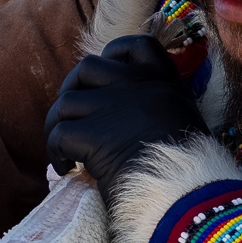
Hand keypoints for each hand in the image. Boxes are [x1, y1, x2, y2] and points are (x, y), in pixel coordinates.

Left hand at [44, 35, 207, 187]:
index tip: (104, 81)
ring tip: (64, 151)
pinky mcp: (93, 133)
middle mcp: (138, 87)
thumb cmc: (187, 175)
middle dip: (73, 90)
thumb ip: (155, 114)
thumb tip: (120, 123)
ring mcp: (114, 106)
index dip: (113, 55)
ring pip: (66, 101)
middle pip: (88, 67)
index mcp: (164, 84)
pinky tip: (65, 167)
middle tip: (72, 120)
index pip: (137, 46)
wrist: (187, 196)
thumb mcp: (181, 128)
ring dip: (57, 124)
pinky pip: (58, 133)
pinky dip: (54, 150)